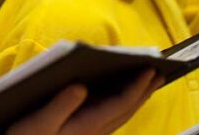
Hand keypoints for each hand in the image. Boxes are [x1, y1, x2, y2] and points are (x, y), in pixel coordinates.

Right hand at [6, 70, 160, 134]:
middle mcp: (94, 131)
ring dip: (136, 98)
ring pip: (121, 115)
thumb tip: (81, 85)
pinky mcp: (84, 133)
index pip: (120, 104)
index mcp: (86, 126)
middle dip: (143, 90)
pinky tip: (121, 97)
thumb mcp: (39, 122)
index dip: (137, 86)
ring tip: (147, 83)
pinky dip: (123, 103)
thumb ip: (60, 104)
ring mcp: (91, 133)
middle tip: (158, 72)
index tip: (149, 69)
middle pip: (126, 109)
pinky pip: (112, 116)